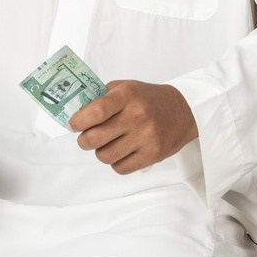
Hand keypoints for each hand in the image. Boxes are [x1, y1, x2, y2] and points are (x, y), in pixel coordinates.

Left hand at [68, 80, 197, 173]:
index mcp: (127, 96)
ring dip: (100, 152)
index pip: (95, 112)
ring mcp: (146, 137)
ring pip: (105, 156)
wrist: (183, 110)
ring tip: (106, 144)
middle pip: (95, 138)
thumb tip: (76, 114)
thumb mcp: (125, 87)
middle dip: (84, 140)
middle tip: (85, 138)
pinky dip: (115, 163)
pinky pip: (120, 168)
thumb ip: (101, 98)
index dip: (78, 121)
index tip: (73, 125)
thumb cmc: (147, 98)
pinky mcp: (153, 155)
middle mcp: (137, 116)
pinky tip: (120, 152)